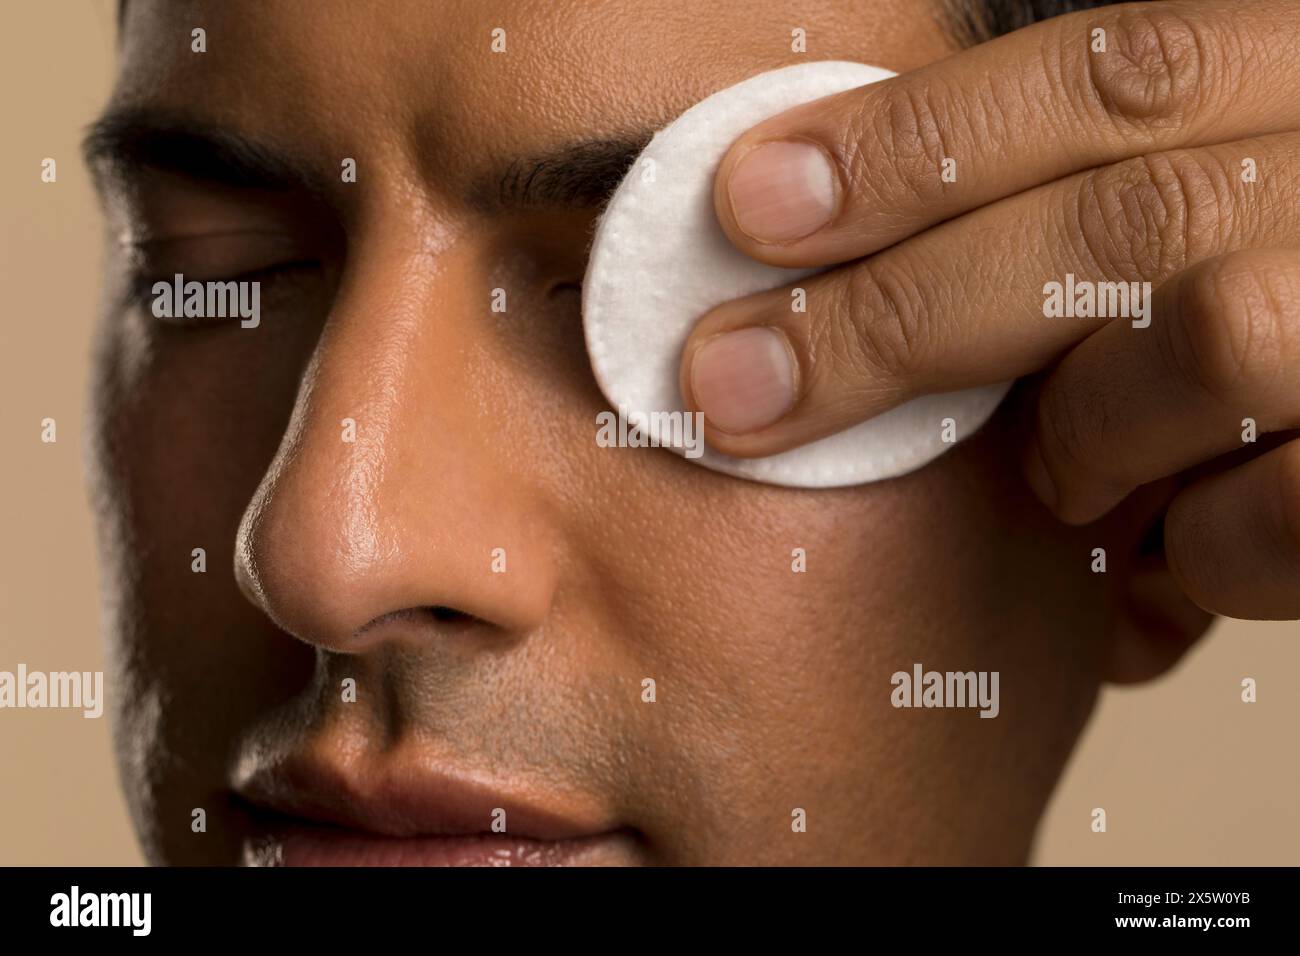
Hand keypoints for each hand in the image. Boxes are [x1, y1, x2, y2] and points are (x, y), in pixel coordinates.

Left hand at [679, 0, 1299, 619]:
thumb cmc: (1297, 293)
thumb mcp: (1221, 205)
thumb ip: (1083, 214)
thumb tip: (853, 249)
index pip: (1108, 69)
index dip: (912, 137)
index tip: (747, 200)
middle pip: (1112, 217)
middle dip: (892, 314)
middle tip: (735, 380)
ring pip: (1205, 344)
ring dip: (1081, 438)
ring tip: (1064, 483)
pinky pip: (1269, 519)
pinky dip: (1186, 558)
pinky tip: (1172, 557)